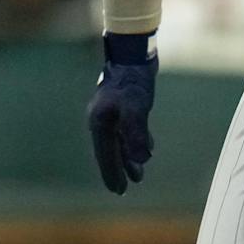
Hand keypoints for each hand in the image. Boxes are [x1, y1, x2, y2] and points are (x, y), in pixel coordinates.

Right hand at [87, 32, 156, 193]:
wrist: (133, 53)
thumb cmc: (133, 80)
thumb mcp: (137, 108)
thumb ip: (137, 134)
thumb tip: (141, 159)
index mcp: (99, 122)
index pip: (105, 155)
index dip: (112, 173)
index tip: (118, 190)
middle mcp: (102, 119)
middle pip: (109, 150)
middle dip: (118, 169)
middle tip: (123, 189)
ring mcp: (111, 112)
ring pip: (118, 141)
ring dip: (127, 158)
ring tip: (138, 174)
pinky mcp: (122, 105)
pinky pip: (126, 131)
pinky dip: (133, 142)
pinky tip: (144, 150)